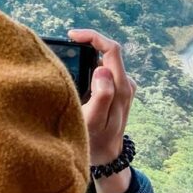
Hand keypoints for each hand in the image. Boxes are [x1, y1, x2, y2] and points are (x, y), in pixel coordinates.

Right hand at [68, 29, 136, 192]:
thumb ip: (102, 95)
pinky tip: (79, 70)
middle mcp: (126, 84)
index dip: (92, 37)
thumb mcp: (94, 120)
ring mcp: (124, 87)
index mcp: (121, 87)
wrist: (107, 156)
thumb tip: (102, 68)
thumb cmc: (96, 139)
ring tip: (70, 56)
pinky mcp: (119, 90)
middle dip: (89, 42)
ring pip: (108, 59)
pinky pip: (106, 68)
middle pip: (110, 51)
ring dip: (90, 53)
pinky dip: (91, 63)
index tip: (71, 36)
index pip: (111, 49)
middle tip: (66, 44)